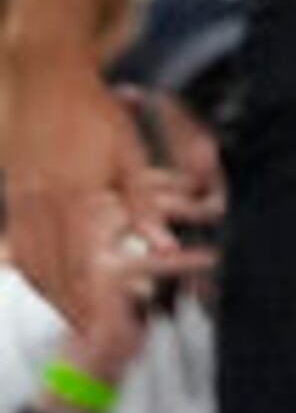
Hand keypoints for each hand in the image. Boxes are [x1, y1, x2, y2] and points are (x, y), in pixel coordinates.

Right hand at [2, 63, 175, 352]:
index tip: (100, 328)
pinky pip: (17, 241)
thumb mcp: (128, 151)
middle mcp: (44, 203)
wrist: (45, 78)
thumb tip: (164, 244)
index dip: (89, 300)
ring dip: (47, 292)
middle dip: (68, 306)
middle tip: (84, 334)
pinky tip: (38, 281)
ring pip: (31, 260)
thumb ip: (143, 204)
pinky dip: (28, 267)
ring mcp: (23, 199)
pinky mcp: (13, 192)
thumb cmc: (94, 111)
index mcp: (76, 195)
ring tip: (66, 316)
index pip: (82, 263)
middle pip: (52, 270)